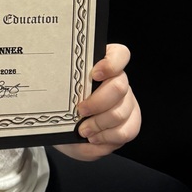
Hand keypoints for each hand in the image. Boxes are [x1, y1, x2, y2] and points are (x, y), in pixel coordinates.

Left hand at [56, 43, 140, 161]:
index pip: (119, 54)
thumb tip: (61, 89)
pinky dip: (107, 137)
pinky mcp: (132, 122)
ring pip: (121, 112)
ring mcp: (128, 102)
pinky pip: (126, 131)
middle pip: (119, 86)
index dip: (111, 64)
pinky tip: (94, 137)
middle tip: (80, 111)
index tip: (94, 74)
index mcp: (103, 65)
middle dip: (97, 102)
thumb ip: (65, 90)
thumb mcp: (60, 98)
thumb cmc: (64, 110)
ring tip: (84, 130)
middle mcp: (119, 81)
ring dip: (99, 124)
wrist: (67, 133)